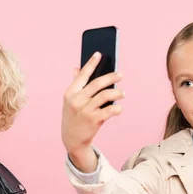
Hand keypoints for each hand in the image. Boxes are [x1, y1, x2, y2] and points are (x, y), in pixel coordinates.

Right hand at [61, 52, 123, 171]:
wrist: (71, 140)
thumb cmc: (73, 117)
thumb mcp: (70, 101)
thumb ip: (76, 85)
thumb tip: (77, 68)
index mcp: (70, 93)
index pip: (82, 75)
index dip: (91, 63)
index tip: (99, 54)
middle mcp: (76, 100)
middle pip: (96, 84)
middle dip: (110, 77)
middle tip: (121, 75)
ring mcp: (85, 111)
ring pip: (105, 96)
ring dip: (116, 93)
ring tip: (122, 93)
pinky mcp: (93, 121)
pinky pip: (109, 111)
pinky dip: (116, 108)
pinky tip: (118, 108)